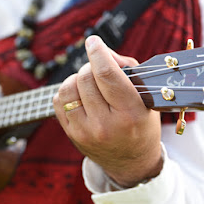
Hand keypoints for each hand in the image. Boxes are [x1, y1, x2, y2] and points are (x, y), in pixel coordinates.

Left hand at [53, 36, 162, 187]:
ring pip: (67, 88)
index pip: (106, 75)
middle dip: (89, 66)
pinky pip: (58, 101)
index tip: (93, 41)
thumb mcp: (145, 97)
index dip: (97, 53)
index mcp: (130, 113)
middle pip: (85, 79)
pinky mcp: (71, 134)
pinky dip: (67, 91)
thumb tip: (100, 51)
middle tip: (96, 68)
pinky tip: (79, 94)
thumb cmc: (140, 124)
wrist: (130, 162)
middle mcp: (105, 125)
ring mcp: (85, 131)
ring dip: (76, 78)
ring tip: (88, 82)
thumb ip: (126, 69)